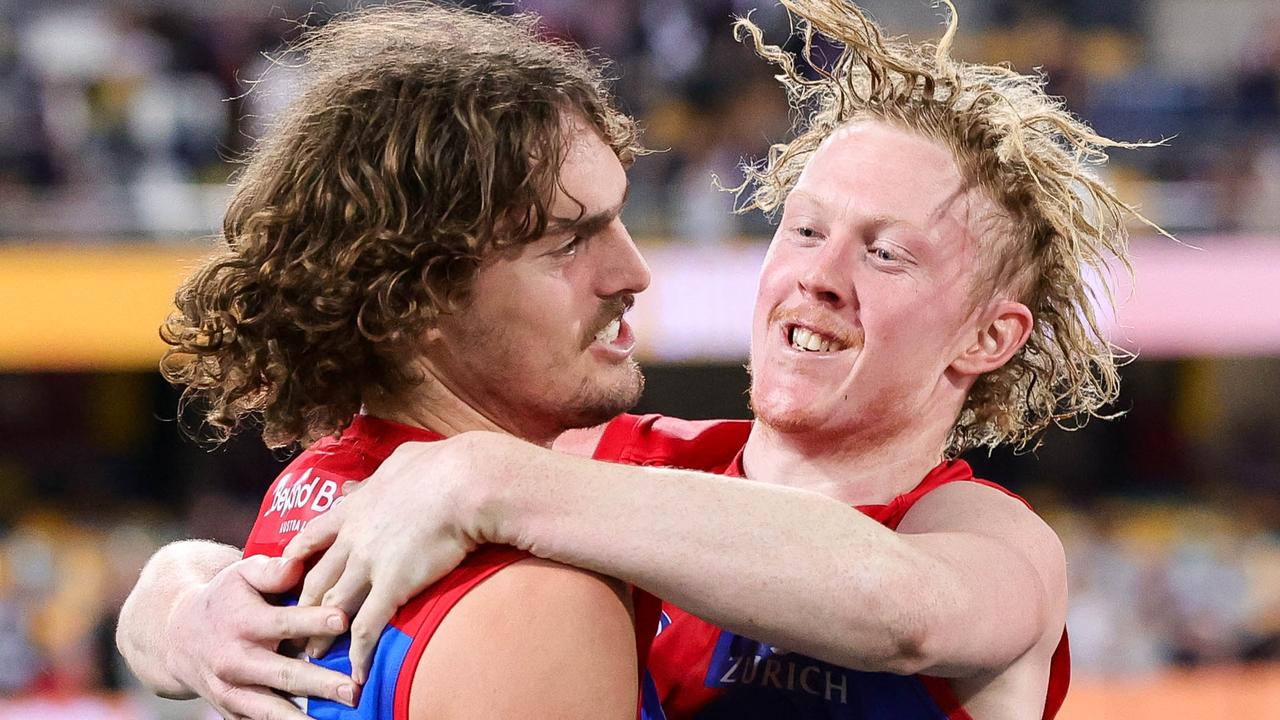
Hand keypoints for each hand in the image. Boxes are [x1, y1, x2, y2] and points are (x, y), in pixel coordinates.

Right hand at [165, 554, 358, 718]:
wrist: (179, 638)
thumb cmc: (224, 599)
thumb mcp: (241, 574)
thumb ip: (271, 569)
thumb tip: (298, 564)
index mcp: (243, 623)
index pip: (283, 622)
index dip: (313, 620)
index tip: (343, 619)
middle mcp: (236, 661)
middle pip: (283, 673)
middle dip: (319, 683)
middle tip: (351, 689)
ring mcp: (233, 691)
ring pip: (270, 709)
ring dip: (303, 718)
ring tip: (338, 718)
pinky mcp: (232, 711)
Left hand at [283, 433, 508, 683]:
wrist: (463, 482)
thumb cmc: (441, 466)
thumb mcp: (402, 461)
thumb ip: (383, 473)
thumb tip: (381, 472)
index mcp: (354, 507)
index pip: (313, 535)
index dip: (297, 556)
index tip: (286, 572)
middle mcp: (353, 538)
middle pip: (316, 577)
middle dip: (300, 604)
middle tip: (292, 625)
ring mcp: (368, 564)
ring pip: (332, 606)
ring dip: (320, 633)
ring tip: (312, 654)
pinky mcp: (391, 586)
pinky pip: (367, 627)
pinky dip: (359, 653)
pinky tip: (356, 671)